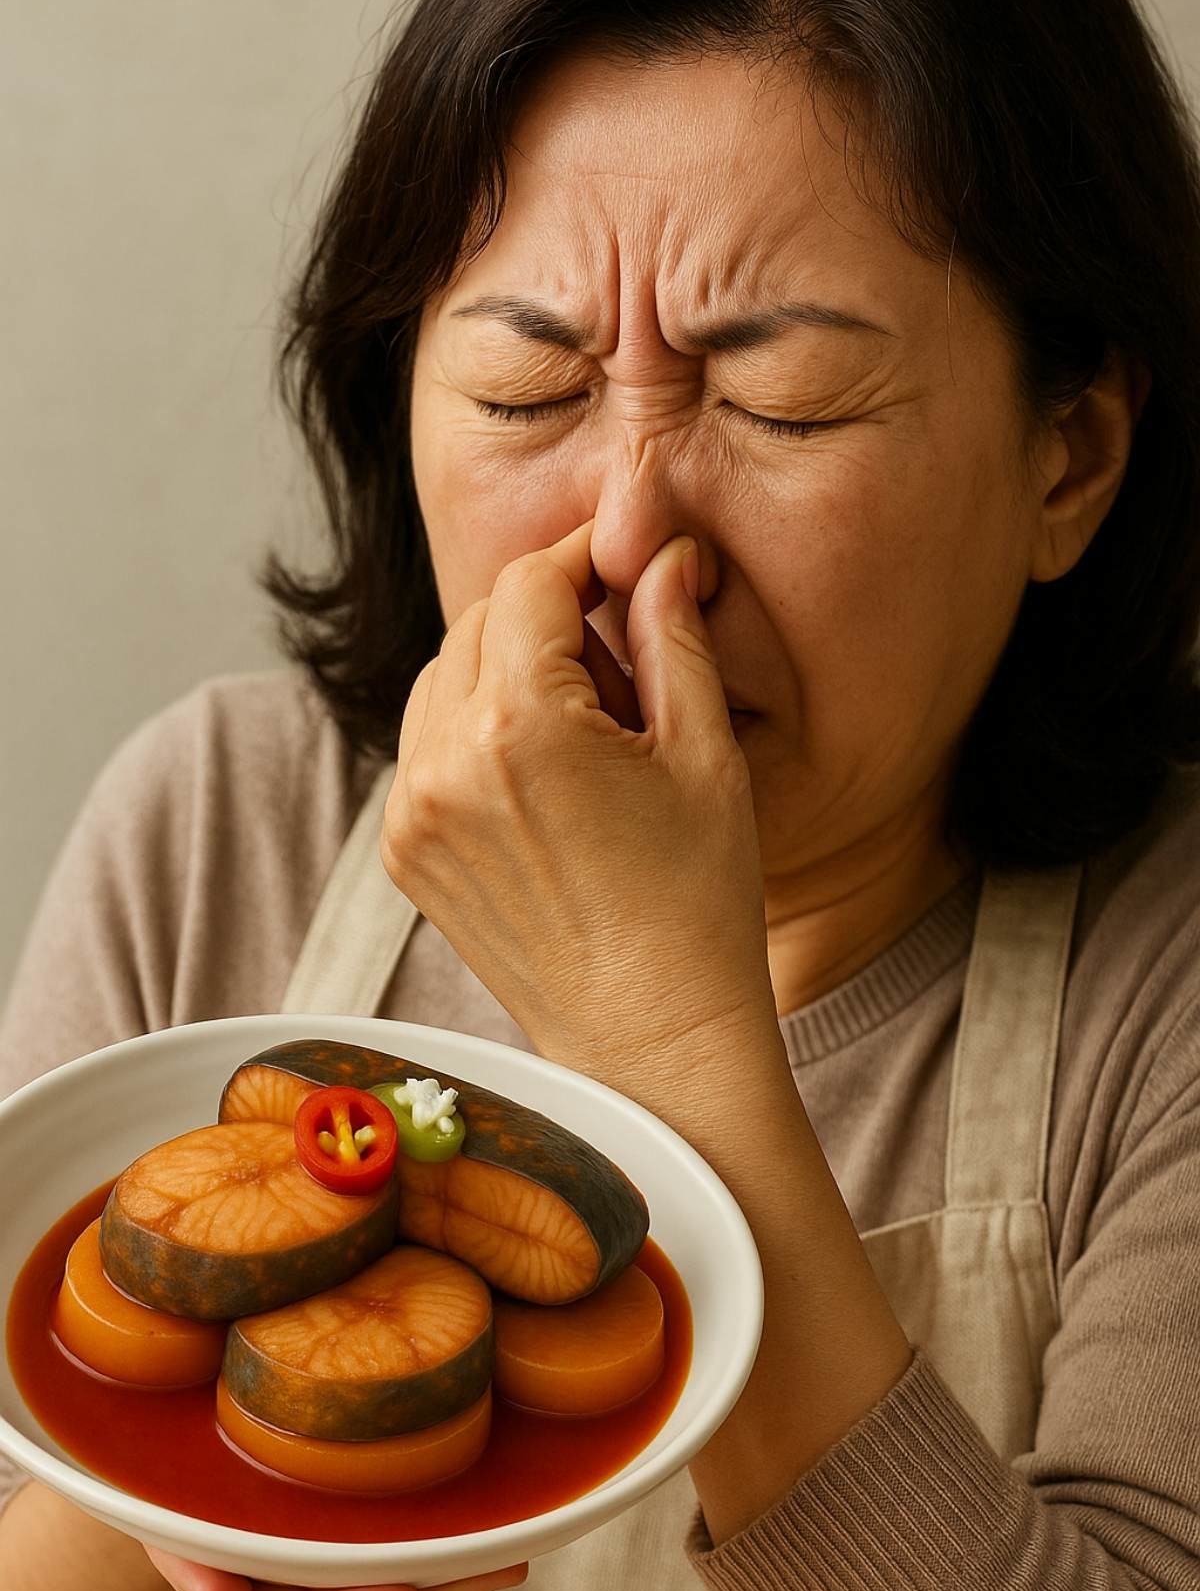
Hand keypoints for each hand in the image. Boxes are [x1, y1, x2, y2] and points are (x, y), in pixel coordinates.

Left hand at [381, 519, 779, 1117]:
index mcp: (523, 730)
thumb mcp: (705, 754)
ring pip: (444, 677)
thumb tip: (663, 550)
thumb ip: (674, 634)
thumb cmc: (699, 904)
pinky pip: (426, 744)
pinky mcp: (404, 851)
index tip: (626, 565)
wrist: (649, 1040)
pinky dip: (474, 729)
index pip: (530, 583)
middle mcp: (445, 765)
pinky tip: (544, 771)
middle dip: (548, 615)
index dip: (583, 559)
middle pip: (480, 621)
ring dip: (505, 668)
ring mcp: (412, 813)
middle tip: (622, 659)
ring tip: (585, 725)